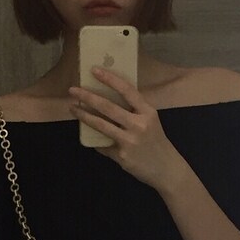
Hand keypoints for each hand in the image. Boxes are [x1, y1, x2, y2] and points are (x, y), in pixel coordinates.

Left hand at [68, 66, 188, 193]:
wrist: (167, 169)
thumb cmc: (156, 142)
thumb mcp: (150, 122)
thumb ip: (133, 112)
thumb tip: (107, 102)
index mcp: (148, 112)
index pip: (127, 90)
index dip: (110, 79)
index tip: (94, 70)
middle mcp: (139, 124)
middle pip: (108, 107)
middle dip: (87, 97)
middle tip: (73, 90)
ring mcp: (129, 141)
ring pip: (100, 124)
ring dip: (83, 115)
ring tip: (73, 108)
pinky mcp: (122, 155)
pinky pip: (103, 144)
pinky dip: (95, 140)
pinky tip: (89, 137)